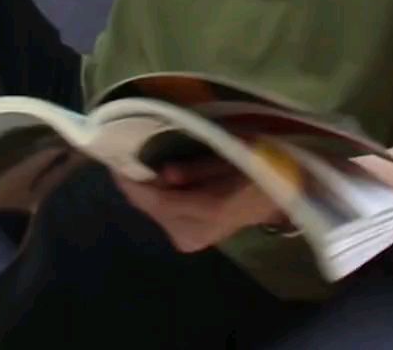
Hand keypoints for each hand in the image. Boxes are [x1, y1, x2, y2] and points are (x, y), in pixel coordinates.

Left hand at [114, 158, 284, 252]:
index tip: (112, 159)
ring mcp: (190, 240)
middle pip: (149, 207)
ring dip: (146, 189)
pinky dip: (157, 197)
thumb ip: (197, 168)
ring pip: (154, 212)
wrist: (280, 196)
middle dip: (136, 182)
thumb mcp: (230, 155)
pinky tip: (158, 180)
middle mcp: (193, 233)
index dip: (130, 182)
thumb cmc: (257, 167)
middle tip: (125, 153)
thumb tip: (164, 174)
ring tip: (141, 162)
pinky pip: (163, 215)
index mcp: (206, 211)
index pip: (155, 200)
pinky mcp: (189, 240)